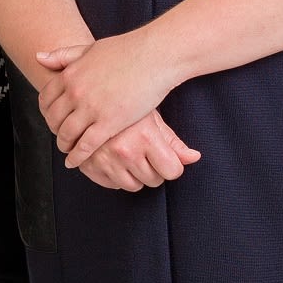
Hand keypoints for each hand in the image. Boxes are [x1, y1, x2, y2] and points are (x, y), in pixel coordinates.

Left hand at [36, 32, 179, 166]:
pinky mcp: (109, 122)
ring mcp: (91, 108)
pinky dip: (77, 156)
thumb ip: (63, 55)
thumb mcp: (88, 49)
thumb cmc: (125, 51)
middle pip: (54, 119)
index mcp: (69, 75)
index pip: (45, 99)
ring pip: (67, 134)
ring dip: (64, 145)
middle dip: (55, 130)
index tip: (52, 119)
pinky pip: (86, 145)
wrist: (152, 57)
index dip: (46, 112)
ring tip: (67, 150)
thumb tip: (38, 57)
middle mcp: (75, 92)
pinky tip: (75, 161)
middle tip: (60, 136)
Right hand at [75, 111, 201, 191]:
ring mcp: (105, 160)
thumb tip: (194, 158)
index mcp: (145, 137)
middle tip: (144, 151)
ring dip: (134, 175)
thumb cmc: (126, 104)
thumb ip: (173, 142)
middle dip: (153, 169)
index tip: (164, 156)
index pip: (172, 171)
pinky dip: (115, 176)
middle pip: (154, 181)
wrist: (88, 96)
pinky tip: (113, 159)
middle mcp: (125, 150)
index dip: (171, 164)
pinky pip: (112, 185)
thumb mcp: (152, 118)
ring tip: (129, 154)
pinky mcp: (88, 165)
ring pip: (133, 186)